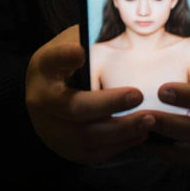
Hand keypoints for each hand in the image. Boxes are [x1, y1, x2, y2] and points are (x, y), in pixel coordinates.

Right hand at [25, 25, 156, 163]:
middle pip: (74, 108)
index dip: (65, 57)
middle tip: (138, 95)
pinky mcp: (65, 148)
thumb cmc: (66, 63)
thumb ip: (88, 40)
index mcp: (43, 69)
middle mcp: (41, 102)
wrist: (45, 94)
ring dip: (120, 130)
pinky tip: (139, 133)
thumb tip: (119, 37)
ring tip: (148, 120)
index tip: (81, 52)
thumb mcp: (71, 42)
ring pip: (86, 137)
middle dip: (109, 104)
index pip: (52, 61)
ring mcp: (51, 130)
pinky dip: (118, 145)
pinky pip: (93, 153)